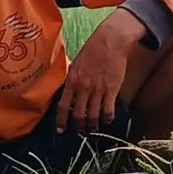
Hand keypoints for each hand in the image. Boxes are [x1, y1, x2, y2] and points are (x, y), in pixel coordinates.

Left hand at [56, 8, 146, 133]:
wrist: (110, 41)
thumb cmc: (92, 49)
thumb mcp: (76, 63)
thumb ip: (72, 77)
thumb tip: (68, 87)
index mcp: (72, 81)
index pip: (63, 106)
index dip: (61, 120)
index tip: (61, 129)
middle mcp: (83, 88)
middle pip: (78, 115)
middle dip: (78, 126)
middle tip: (80, 131)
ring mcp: (97, 90)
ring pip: (93, 115)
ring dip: (92, 125)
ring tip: (93, 129)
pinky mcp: (111, 90)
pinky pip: (108, 110)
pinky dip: (107, 118)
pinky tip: (107, 120)